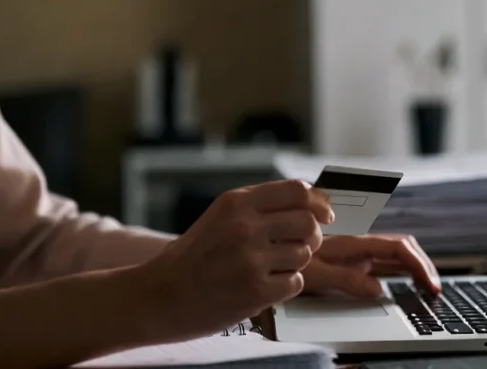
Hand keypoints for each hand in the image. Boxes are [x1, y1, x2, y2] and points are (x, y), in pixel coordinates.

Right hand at [137, 180, 332, 340]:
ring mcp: (251, 259)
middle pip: (308, 222)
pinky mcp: (256, 291)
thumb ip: (260, 205)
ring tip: (273, 268)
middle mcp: (245, 227)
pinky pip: (295, 282)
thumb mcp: (222, 215)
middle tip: (302, 245)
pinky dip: (286, 285)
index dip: (319, 202)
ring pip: (305, 253)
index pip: (297, 191)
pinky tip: (266, 285)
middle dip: (313, 235)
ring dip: (296, 262)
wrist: (160, 295)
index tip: (326, 215)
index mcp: (237, 202)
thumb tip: (312, 200)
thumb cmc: (194, 257)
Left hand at [301, 234, 441, 297]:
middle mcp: (358, 244)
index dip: (418, 264)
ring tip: (426, 286)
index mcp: (353, 243)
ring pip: (394, 253)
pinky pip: (381, 261)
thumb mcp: (314, 275)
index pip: (397, 248)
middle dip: (422, 265)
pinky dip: (400, 270)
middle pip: (402, 247)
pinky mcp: (351, 259)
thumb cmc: (287, 260)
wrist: (269, 248)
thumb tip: (379, 290)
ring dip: (413, 267)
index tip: (430, 285)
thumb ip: (346, 280)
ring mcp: (356, 251)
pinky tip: (405, 283)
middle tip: (434, 288)